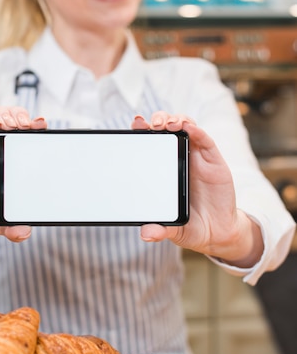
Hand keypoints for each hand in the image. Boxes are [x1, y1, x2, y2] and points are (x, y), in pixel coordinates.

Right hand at [0, 107, 46, 255]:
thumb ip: (10, 228)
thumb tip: (24, 233)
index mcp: (10, 160)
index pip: (25, 134)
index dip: (35, 126)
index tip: (43, 125)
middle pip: (11, 117)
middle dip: (21, 115)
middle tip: (29, 124)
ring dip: (4, 114)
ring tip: (14, 124)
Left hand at [132, 112, 262, 267]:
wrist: (219, 233)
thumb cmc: (191, 225)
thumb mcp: (174, 229)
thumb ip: (161, 230)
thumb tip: (145, 234)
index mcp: (165, 169)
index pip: (153, 143)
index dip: (144, 130)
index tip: (135, 123)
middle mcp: (180, 159)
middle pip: (168, 129)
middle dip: (159, 120)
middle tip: (151, 124)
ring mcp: (198, 158)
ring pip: (187, 128)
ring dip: (177, 120)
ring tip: (168, 125)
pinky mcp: (214, 161)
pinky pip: (205, 141)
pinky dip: (197, 131)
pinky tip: (189, 129)